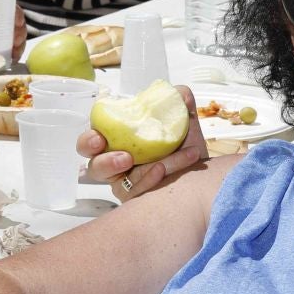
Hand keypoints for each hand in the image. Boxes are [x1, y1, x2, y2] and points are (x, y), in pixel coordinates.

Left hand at [0, 3, 28, 63]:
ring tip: (14, 54)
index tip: (18, 22)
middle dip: (20, 32)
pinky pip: (9, 48)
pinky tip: (12, 59)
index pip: (6, 6)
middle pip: (15, 22)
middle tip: (15, 43)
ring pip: (15, 36)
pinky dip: (14, 53)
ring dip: (19, 44)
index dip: (17, 13)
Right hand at [77, 83, 208, 201]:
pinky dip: (149, 179)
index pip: (92, 140)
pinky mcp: (136, 199)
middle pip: (94, 167)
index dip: (90, 140)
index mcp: (118, 139)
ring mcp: (126, 184)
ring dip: (131, 172)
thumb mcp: (184, 122)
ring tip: (148, 162)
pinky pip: (137, 193)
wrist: (204, 172)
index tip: (100, 137)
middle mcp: (116, 163)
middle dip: (102, 161)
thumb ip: (178, 103)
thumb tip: (179, 94)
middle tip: (121, 156)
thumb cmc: (185, 146)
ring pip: (118, 184)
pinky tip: (162, 169)